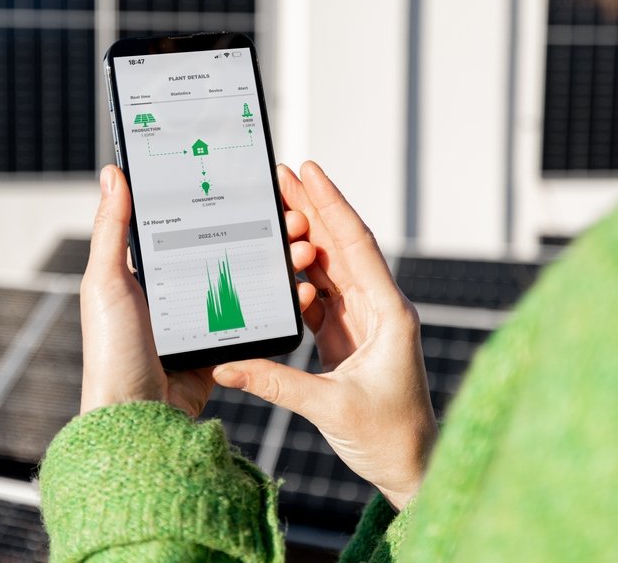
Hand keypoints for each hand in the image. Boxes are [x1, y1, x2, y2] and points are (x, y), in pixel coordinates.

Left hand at [80, 165, 318, 416]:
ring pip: (248, 279)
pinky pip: (256, 319)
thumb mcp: (106, 282)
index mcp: (147, 269)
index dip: (223, 203)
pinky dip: (282, 304)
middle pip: (228, 248)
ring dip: (279, 262)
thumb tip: (112, 173)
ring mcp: (201, 318)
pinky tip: (301, 290)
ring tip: (303, 249)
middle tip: (292, 217)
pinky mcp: (221, 346)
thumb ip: (111, 228)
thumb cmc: (111, 350)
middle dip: (265, 230)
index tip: (256, 186)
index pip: (191, 223)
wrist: (136, 417)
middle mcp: (176, 290)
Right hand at [214, 162, 437, 510]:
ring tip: (277, 205)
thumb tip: (225, 368)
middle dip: (313, 208)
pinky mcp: (348, 338)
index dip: (331, 205)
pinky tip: (280, 257)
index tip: (310, 170)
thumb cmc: (390, 438)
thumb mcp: (329, 408)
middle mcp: (379, 310)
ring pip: (331, 267)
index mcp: (389, 314)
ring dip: (305, 237)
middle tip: (283, 174)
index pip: (357, 246)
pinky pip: (322, 297)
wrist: (412, 469)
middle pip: (342, 246)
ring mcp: (364, 322)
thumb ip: (274, 383)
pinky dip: (299, 277)